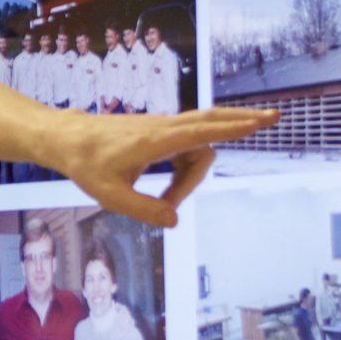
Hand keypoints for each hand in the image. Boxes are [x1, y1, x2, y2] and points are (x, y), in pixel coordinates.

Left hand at [50, 105, 279, 225]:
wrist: (68, 139)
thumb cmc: (87, 165)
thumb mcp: (110, 196)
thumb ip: (144, 210)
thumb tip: (175, 220)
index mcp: (156, 140)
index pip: (202, 131)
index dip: (233, 127)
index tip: (260, 121)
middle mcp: (164, 129)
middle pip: (212, 123)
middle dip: (241, 122)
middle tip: (273, 119)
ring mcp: (162, 129)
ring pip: (198, 147)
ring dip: (194, 177)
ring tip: (168, 205)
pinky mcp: (159, 134)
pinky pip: (186, 150)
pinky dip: (186, 172)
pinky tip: (170, 194)